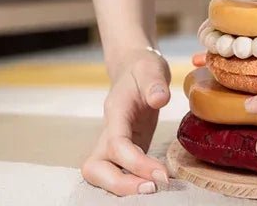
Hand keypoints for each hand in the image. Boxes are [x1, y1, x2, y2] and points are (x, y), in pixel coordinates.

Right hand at [80, 48, 171, 195]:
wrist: (134, 67)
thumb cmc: (143, 68)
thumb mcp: (152, 69)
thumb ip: (155, 83)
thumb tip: (160, 99)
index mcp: (116, 112)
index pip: (116, 144)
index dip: (135, 163)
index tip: (160, 175)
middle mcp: (109, 131)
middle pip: (96, 169)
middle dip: (120, 185)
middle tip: (154, 188)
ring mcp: (113, 142)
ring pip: (102, 175)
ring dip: (124, 187)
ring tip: (155, 188)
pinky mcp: (125, 149)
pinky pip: (120, 172)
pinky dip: (133, 182)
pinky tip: (156, 182)